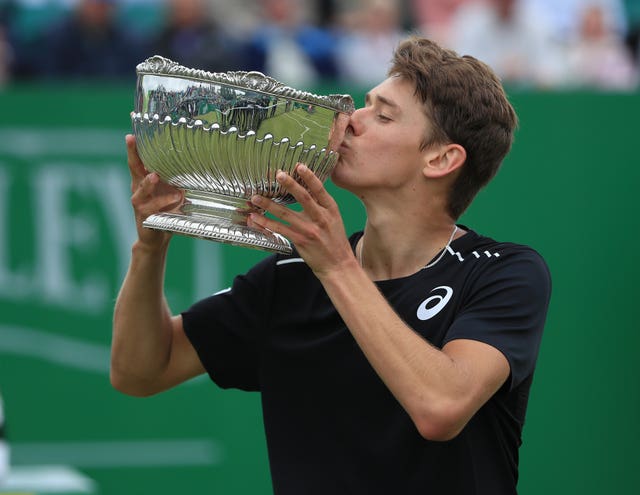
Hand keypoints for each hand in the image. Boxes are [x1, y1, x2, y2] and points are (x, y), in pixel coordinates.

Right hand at [126, 134, 183, 249]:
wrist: (157, 237)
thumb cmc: (165, 211)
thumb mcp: (172, 191)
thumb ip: (177, 179)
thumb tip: (195, 162)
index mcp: (144, 180)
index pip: (138, 160)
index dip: (134, 147)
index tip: (132, 132)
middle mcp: (138, 189)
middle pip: (133, 168)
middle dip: (132, 154)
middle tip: (130, 139)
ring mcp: (139, 202)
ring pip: (140, 189)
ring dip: (148, 182)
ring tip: (155, 175)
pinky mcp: (144, 216)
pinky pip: (153, 207)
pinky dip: (164, 202)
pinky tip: (176, 197)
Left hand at [248, 164, 355, 277]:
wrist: (338, 265)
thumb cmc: (334, 241)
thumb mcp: (333, 219)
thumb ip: (320, 205)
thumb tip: (304, 189)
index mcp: (330, 209)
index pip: (319, 189)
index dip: (309, 177)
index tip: (299, 166)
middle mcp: (321, 217)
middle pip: (303, 197)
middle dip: (289, 184)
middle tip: (277, 174)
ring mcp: (310, 230)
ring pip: (286, 213)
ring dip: (269, 204)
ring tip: (256, 197)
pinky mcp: (300, 240)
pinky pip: (280, 229)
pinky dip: (266, 223)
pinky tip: (256, 219)